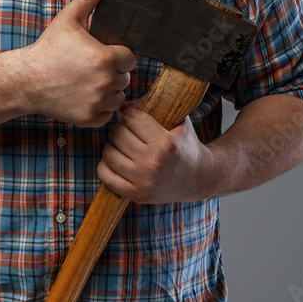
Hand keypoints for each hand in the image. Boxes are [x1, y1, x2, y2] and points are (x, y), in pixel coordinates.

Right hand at [23, 0, 135, 126]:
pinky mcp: (89, 119)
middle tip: (90, 67)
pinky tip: (83, 96)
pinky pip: (107, 114)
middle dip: (112, 72)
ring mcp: (98, 103)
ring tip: (86, 82)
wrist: (25, 80)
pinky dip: (99, 108)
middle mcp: (105, 82)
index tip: (101, 54)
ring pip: (118, 97)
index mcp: (105, 58)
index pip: (130, 58)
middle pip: (125, 77)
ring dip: (108, 91)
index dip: (117, 55)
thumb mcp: (68, 19)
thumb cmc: (47, 49)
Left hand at [96, 103, 213, 203]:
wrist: (197, 179)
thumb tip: (121, 106)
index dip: (129, 114)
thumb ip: (153, 106)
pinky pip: (105, 175)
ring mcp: (144, 181)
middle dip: (120, 128)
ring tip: (122, 145)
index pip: (132, 118)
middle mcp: (154, 163)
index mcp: (166, 143)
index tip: (133, 117)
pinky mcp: (136, 195)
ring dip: (111, 146)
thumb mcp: (178, 121)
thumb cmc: (183, 145)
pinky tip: (117, 160)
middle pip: (117, 134)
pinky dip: (105, 165)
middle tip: (127, 131)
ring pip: (108, 153)